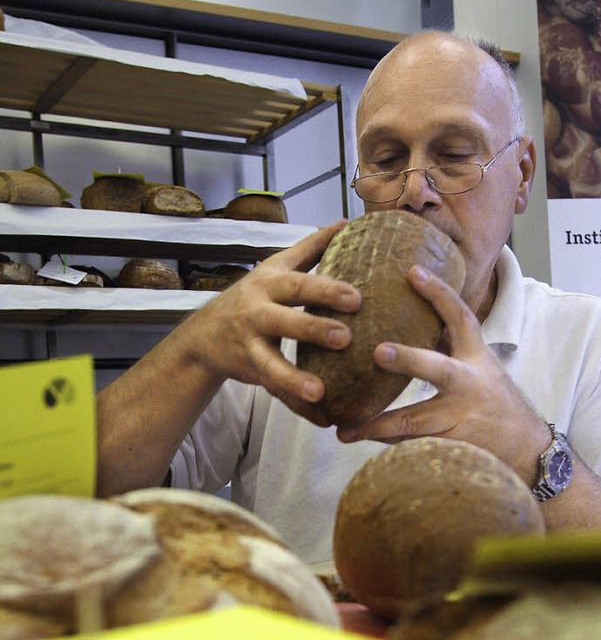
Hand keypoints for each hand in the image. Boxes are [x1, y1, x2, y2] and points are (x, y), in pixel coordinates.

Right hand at [185, 220, 361, 423]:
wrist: (204, 336)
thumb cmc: (253, 296)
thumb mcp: (275, 268)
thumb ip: (311, 248)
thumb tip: (346, 222)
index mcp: (269, 284)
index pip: (298, 283)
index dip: (326, 289)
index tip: (357, 296)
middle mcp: (256, 312)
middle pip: (283, 319)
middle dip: (313, 328)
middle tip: (346, 337)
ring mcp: (249, 345)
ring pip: (270, 364)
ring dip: (294, 378)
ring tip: (320, 391)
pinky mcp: (250, 372)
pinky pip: (274, 391)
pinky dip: (296, 406)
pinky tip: (321, 417)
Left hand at [336, 264, 549, 483]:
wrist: (528, 449)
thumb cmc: (494, 402)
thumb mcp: (480, 367)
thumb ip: (448, 345)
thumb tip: (408, 313)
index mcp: (477, 358)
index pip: (461, 318)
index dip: (440, 293)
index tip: (413, 271)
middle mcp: (469, 385)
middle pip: (438, 369)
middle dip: (408, 359)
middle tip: (378, 352)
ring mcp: (461, 418)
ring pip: (414, 420)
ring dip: (377, 424)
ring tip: (344, 428)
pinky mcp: (453, 447)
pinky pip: (412, 445)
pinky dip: (385, 443)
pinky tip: (358, 441)